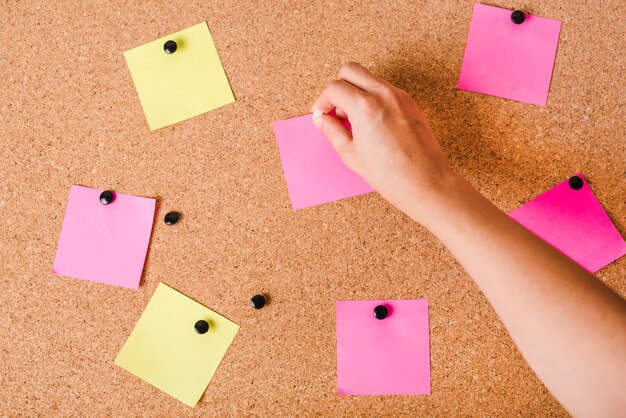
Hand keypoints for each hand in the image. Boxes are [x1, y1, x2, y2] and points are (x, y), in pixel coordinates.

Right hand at [312, 62, 454, 222]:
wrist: (425, 182)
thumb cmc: (391, 175)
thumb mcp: (351, 154)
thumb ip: (333, 131)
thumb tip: (323, 120)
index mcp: (364, 106)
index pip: (334, 88)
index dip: (323, 101)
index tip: (322, 113)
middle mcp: (383, 94)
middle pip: (350, 70)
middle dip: (338, 87)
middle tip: (336, 111)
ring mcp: (399, 96)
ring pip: (369, 78)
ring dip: (356, 91)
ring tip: (354, 120)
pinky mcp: (410, 103)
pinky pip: (385, 89)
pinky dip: (373, 97)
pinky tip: (371, 122)